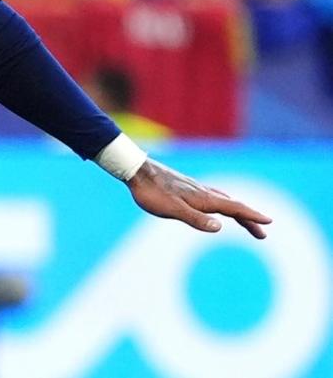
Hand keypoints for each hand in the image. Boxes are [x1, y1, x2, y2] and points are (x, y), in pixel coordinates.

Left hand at [127, 159, 270, 238]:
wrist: (136, 170)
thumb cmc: (151, 192)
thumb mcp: (172, 209)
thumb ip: (195, 219)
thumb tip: (220, 227)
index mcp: (203, 199)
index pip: (234, 208)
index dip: (251, 216)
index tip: (269, 222)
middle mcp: (203, 192)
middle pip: (232, 206)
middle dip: (249, 219)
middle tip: (263, 234)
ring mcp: (195, 188)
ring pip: (223, 200)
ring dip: (237, 211)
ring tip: (245, 221)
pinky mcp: (186, 187)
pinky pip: (212, 196)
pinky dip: (223, 203)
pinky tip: (216, 205)